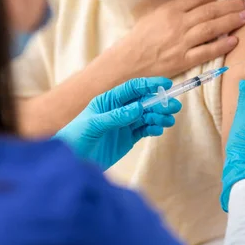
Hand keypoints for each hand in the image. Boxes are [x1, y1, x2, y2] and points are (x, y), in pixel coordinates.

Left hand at [55, 77, 181, 169]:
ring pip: (147, 116)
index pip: (132, 88)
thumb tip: (137, 108)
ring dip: (159, 116)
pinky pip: (144, 130)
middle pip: (143, 102)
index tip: (165, 85)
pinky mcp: (127, 138)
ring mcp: (124, 124)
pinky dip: (154, 129)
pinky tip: (159, 129)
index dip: (149, 85)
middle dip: (159, 103)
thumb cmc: (76, 137)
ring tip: (169, 120)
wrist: (71, 159)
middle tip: (173, 106)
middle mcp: (118, 110)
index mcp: (108, 101)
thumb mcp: (93, 125)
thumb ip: (115, 116)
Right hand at [119, 0, 244, 77]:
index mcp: (170, 10)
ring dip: (231, 21)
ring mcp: (180, 42)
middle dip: (232, 4)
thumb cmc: (141, 37)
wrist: (127, 62)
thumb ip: (179, 1)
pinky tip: (234, 41)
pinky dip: (221, 46)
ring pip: (211, 29)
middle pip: (210, 10)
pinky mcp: (182, 60)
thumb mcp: (157, 14)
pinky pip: (205, 52)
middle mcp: (177, 24)